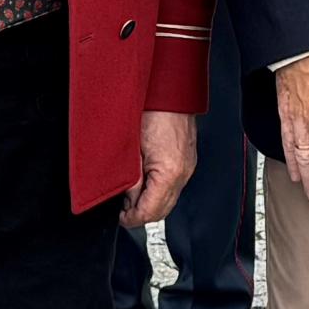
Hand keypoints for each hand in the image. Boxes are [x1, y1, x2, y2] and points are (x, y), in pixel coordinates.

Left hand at [128, 108, 196, 226]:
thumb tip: (128, 198)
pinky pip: (174, 186)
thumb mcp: (131, 149)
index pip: (150, 211)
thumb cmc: (153, 110)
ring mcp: (188, 166)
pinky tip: (145, 181)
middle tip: (124, 210)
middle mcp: (183, 172)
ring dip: (151, 202)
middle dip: (141, 214)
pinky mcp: (187, 160)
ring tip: (131, 195)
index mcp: (169, 172)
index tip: (121, 218)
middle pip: (163, 210)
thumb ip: (130, 179)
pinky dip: (159, 190)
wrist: (170, 90)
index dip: (132, 219)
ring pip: (169, 200)